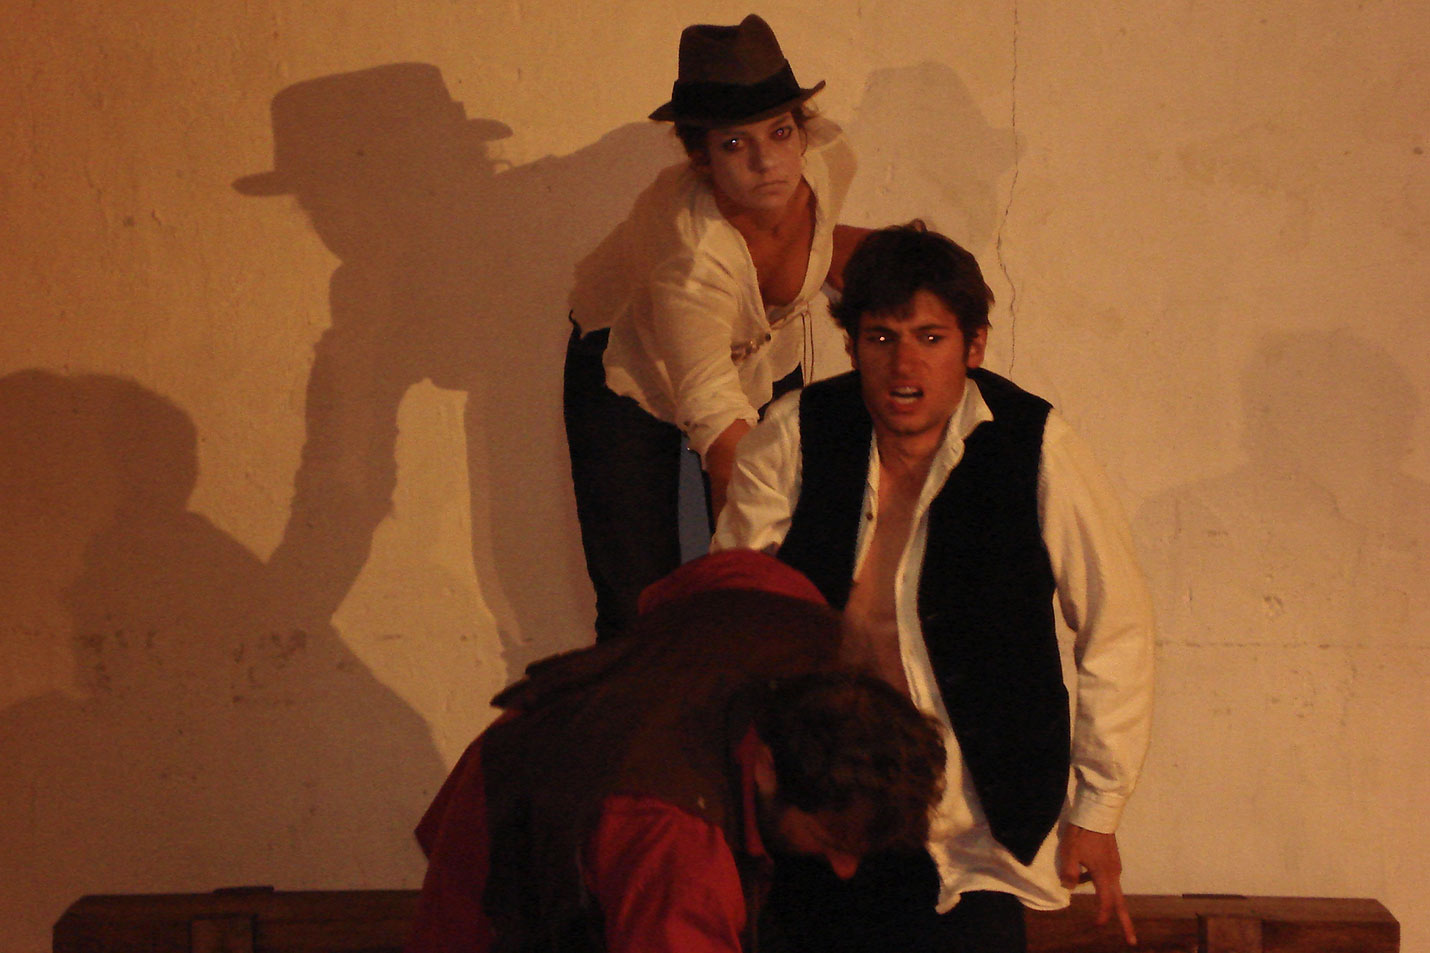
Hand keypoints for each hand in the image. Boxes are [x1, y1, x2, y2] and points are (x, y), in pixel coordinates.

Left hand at [1057, 824, 1136, 945]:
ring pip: (1109, 888)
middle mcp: (1114, 873)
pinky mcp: (1112, 860)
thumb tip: (1069, 887)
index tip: (1097, 925)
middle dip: (1125, 923)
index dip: (1103, 915)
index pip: (1107, 902)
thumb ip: (1069, 873)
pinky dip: (1095, 880)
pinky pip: (1105, 877)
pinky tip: (1082, 869)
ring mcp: (1115, 866)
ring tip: (1077, 874)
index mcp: (1104, 875)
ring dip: (1100, 894)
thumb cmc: (1082, 834)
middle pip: (1120, 902)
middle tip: (1132, 942)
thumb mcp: (1070, 853)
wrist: (1097, 814)